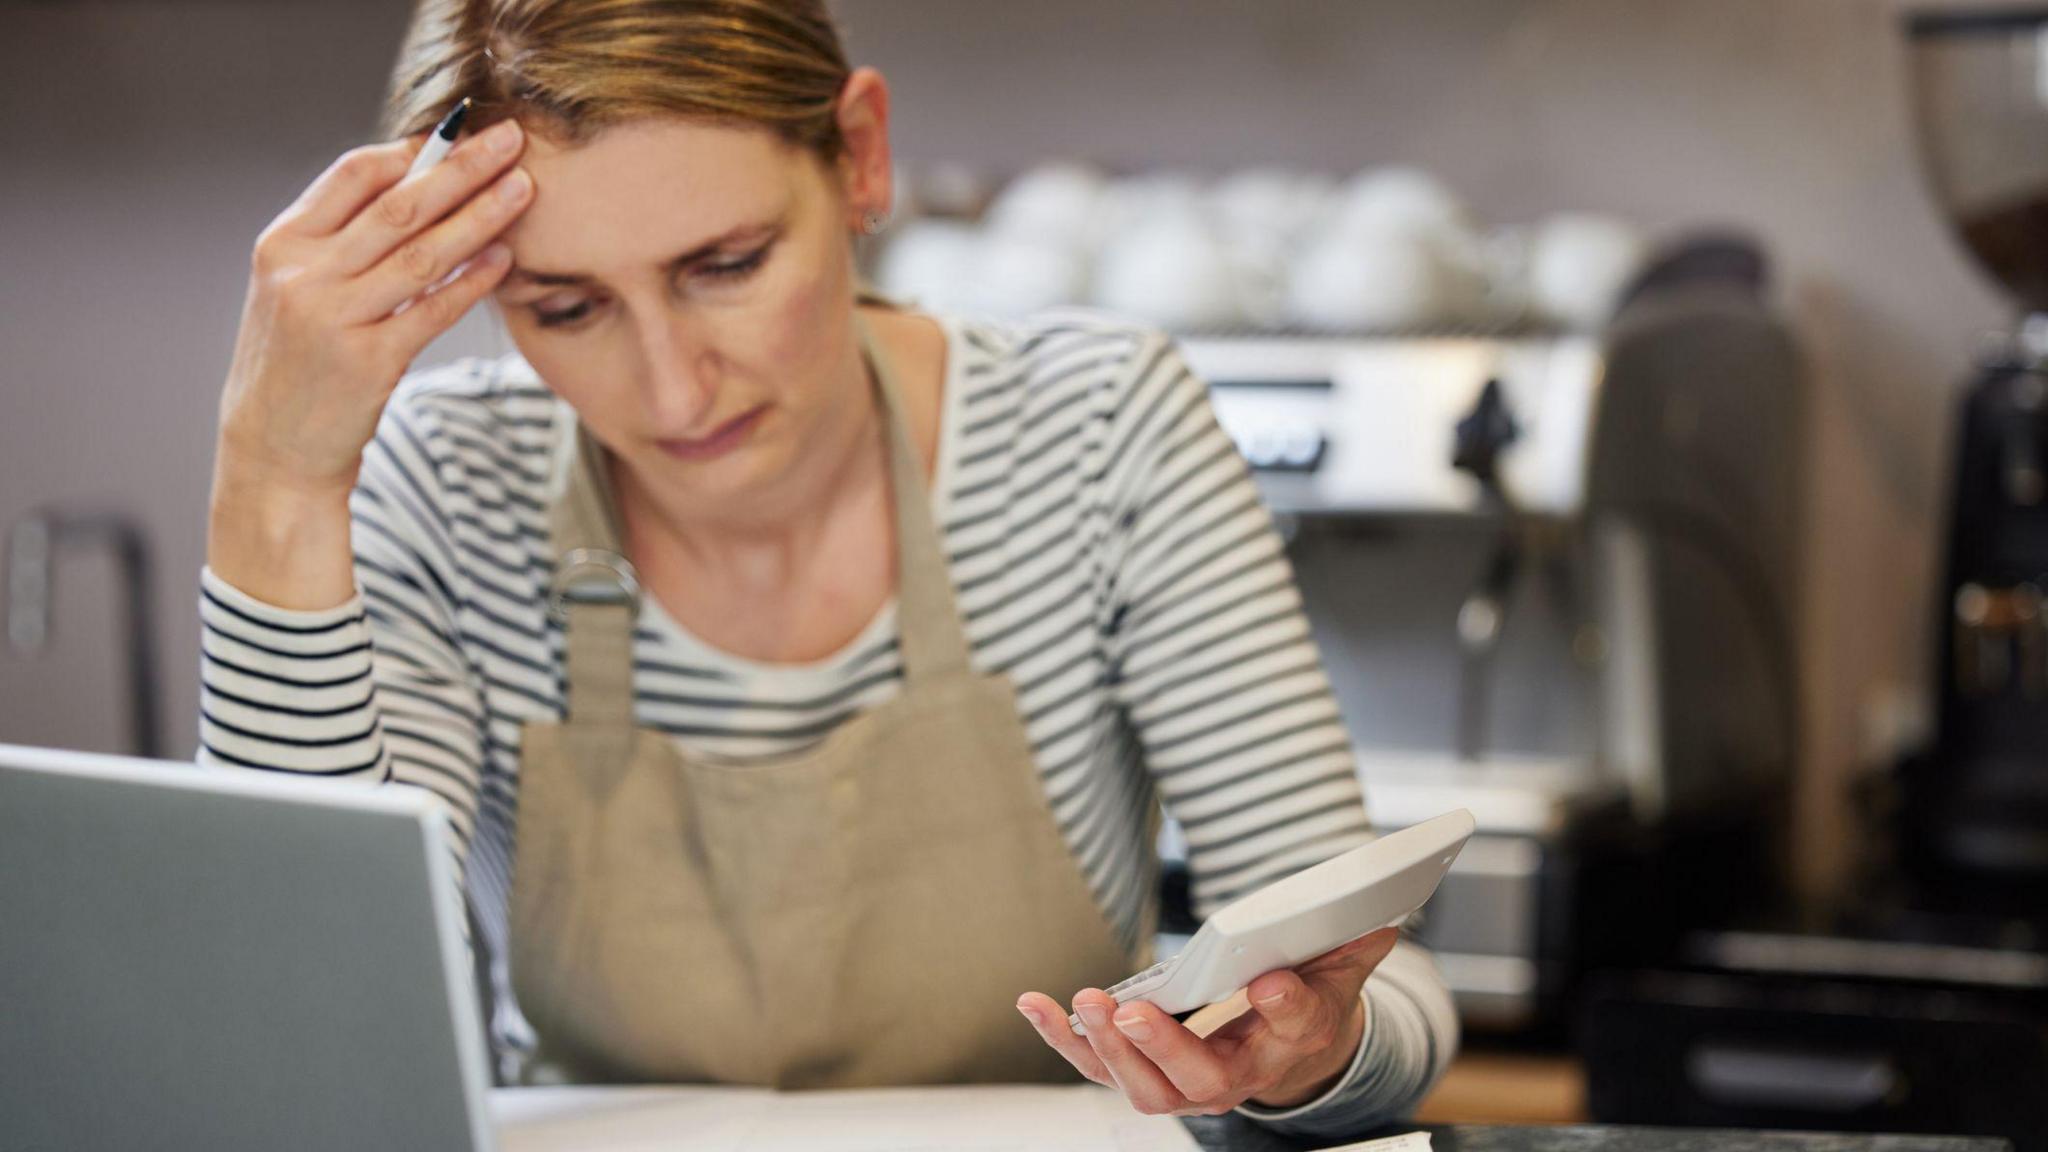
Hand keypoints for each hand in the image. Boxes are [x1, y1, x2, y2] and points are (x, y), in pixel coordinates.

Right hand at [216, 117, 531, 499]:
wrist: (272, 451)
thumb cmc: (294, 364)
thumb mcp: (293, 290)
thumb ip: (338, 241)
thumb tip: (411, 184)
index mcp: (282, 245)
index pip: (353, 176)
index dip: (412, 151)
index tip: (459, 135)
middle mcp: (304, 275)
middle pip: (398, 205)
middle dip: (461, 167)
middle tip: (510, 138)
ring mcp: (335, 318)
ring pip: (423, 253)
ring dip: (480, 215)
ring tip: (524, 188)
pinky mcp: (369, 363)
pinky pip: (434, 309)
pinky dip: (473, 280)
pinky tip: (505, 257)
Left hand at [1017, 926, 1400, 1116]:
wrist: (1285, 1051)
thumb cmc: (1308, 1002)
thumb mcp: (1339, 971)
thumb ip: (1353, 945)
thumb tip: (1374, 916)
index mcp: (1293, 1043)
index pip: (1293, 1027)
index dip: (1284, 1005)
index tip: (1271, 979)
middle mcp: (1236, 1077)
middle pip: (1199, 1080)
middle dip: (1161, 1046)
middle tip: (1130, 1010)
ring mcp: (1184, 1083)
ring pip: (1142, 1085)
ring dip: (1103, 1048)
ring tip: (1083, 1004)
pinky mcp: (1143, 1071)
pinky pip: (1100, 1066)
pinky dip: (1064, 1039)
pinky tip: (1036, 1005)